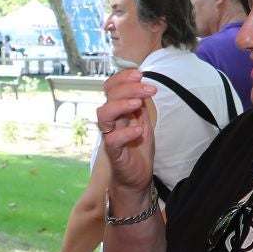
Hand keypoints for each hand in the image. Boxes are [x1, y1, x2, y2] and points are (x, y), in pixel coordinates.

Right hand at [96, 70, 157, 197]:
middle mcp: (111, 120)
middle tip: (149, 89)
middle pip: (108, 96)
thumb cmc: (138, 148)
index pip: (111, 87)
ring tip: (138, 105)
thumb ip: (141, 106)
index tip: (140, 74)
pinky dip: (126, 133)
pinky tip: (139, 130)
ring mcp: (110, 135)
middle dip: (128, 88)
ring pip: (103, 114)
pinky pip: (112, 140)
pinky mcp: (113, 152)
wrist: (138, 177)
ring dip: (121, 105)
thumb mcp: (143, 121)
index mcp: (117, 110)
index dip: (122, 78)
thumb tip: (144, 85)